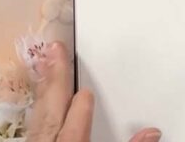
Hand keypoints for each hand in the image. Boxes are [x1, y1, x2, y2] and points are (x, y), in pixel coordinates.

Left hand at [30, 42, 161, 141]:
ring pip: (39, 113)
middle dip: (56, 77)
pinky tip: (37, 96)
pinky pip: (31, 122)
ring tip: (44, 63)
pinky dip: (36, 105)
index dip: (83, 102)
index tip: (87, 90)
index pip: (79, 116)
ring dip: (42, 87)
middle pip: (54, 108)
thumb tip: (152, 131)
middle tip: (54, 51)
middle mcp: (51, 141)